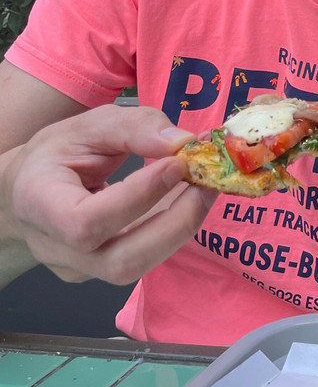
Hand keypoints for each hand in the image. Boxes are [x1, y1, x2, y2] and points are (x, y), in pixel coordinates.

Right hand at [0, 105, 216, 285]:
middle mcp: (55, 248)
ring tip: (204, 188)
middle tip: (207, 182)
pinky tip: (189, 199)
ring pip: (137, 267)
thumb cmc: (58, 154)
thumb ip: (134, 127)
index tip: (177, 164)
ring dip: (181, 227)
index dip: (137, 198)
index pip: (86, 223)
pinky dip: (174, 229)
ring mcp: (79, 267)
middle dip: (175, 223)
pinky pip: (144, 257)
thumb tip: (182, 143)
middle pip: (120, 261)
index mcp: (38, 205)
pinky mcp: (103, 269)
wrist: (32, 186)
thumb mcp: (89, 125)